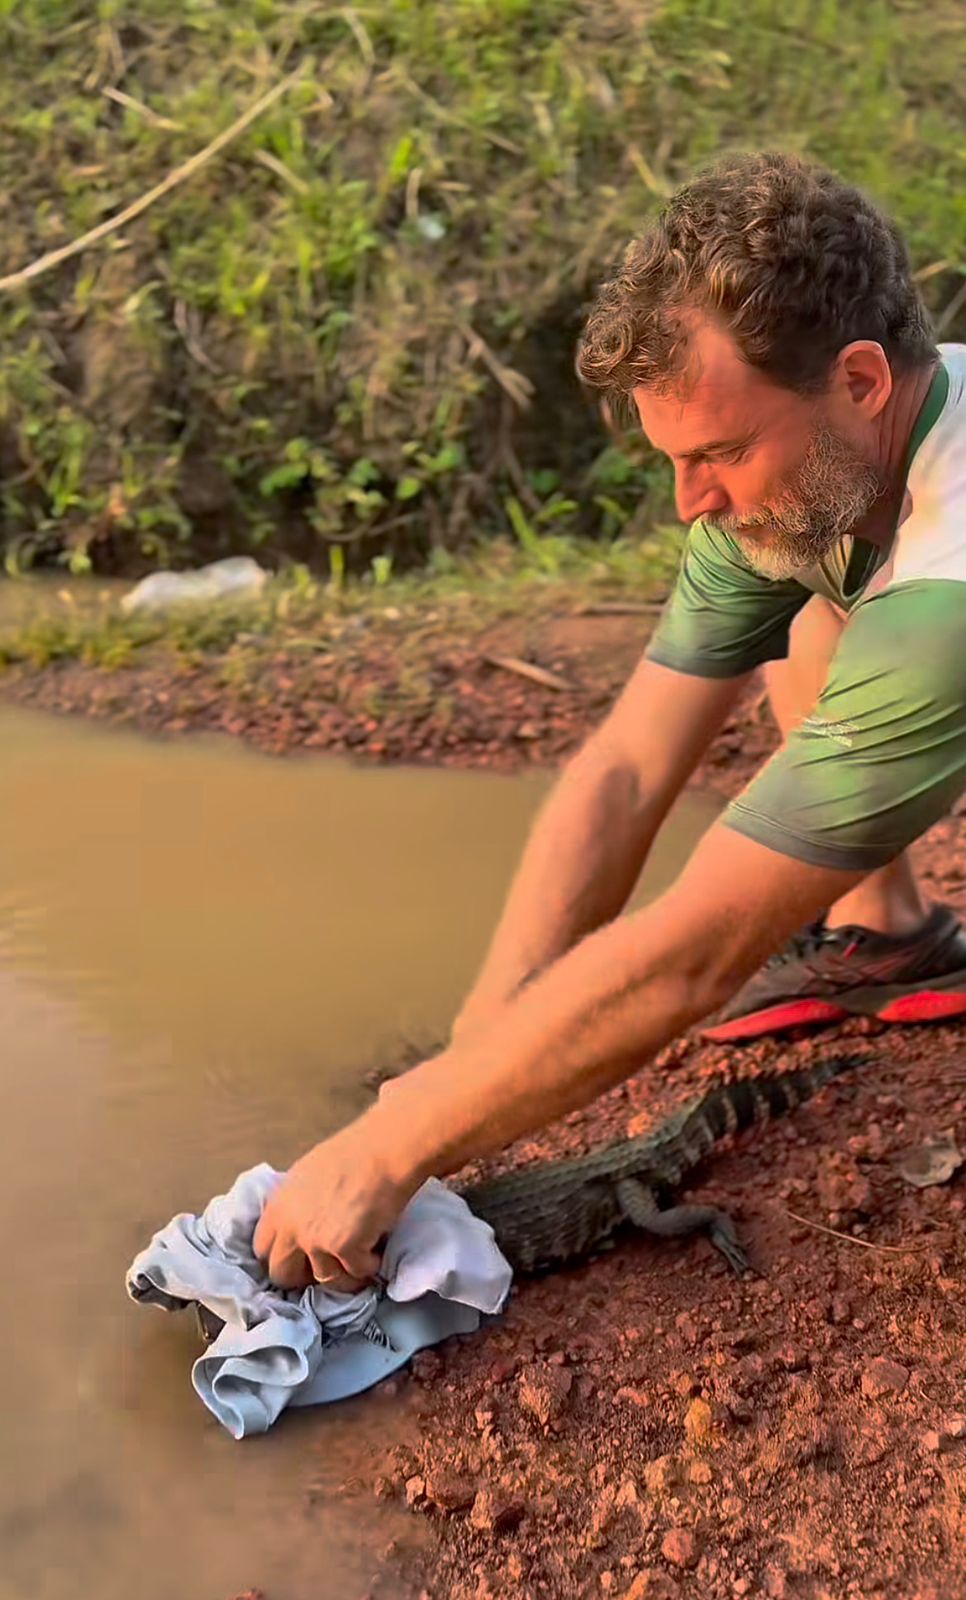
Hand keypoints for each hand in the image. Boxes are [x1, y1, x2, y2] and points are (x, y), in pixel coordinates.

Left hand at [253, 1116, 419, 1290]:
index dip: (281, 1256)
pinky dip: (369, 1266)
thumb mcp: (306, 1175)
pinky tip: (377, 1250)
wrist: (384, 1150)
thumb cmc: (353, 1152)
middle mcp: (291, 1227)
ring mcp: (316, 1241)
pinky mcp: (345, 1249)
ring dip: (344, 1273)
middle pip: (282, 1274)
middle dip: (305, 1276)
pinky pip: (357, 1274)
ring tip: (361, 1256)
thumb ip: (295, 1206)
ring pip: (324, 1280)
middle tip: (327, 1265)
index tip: (297, 1259)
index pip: (262, 1249)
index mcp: (278, 1206)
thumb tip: (299, 1227)